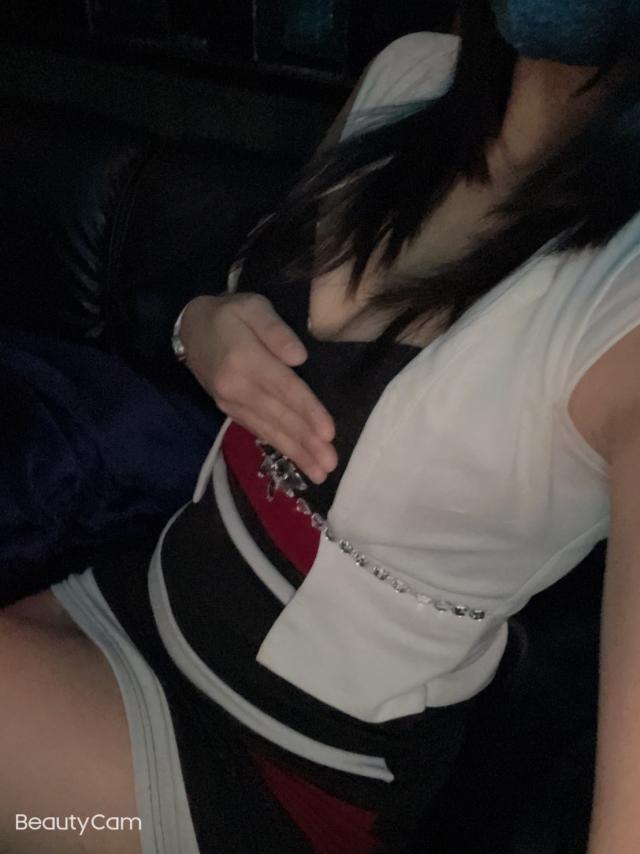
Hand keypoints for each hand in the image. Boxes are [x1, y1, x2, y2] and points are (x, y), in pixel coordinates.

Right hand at [180, 294, 336, 483]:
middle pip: (278, 417)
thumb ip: (275, 330)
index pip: (284, 389)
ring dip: (295, 453)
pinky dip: (278, 446)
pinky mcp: (228, 409)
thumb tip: (299, 357)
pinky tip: (296, 460)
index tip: (328, 432)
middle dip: (306, 443)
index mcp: (245, 358)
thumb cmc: (230, 313)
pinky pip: (257, 430)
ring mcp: (230, 401)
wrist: (189, 328)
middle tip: (329, 465)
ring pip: (268, 430)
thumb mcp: (254, 307)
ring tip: (318, 473)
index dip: (308, 411)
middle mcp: (236, 386)